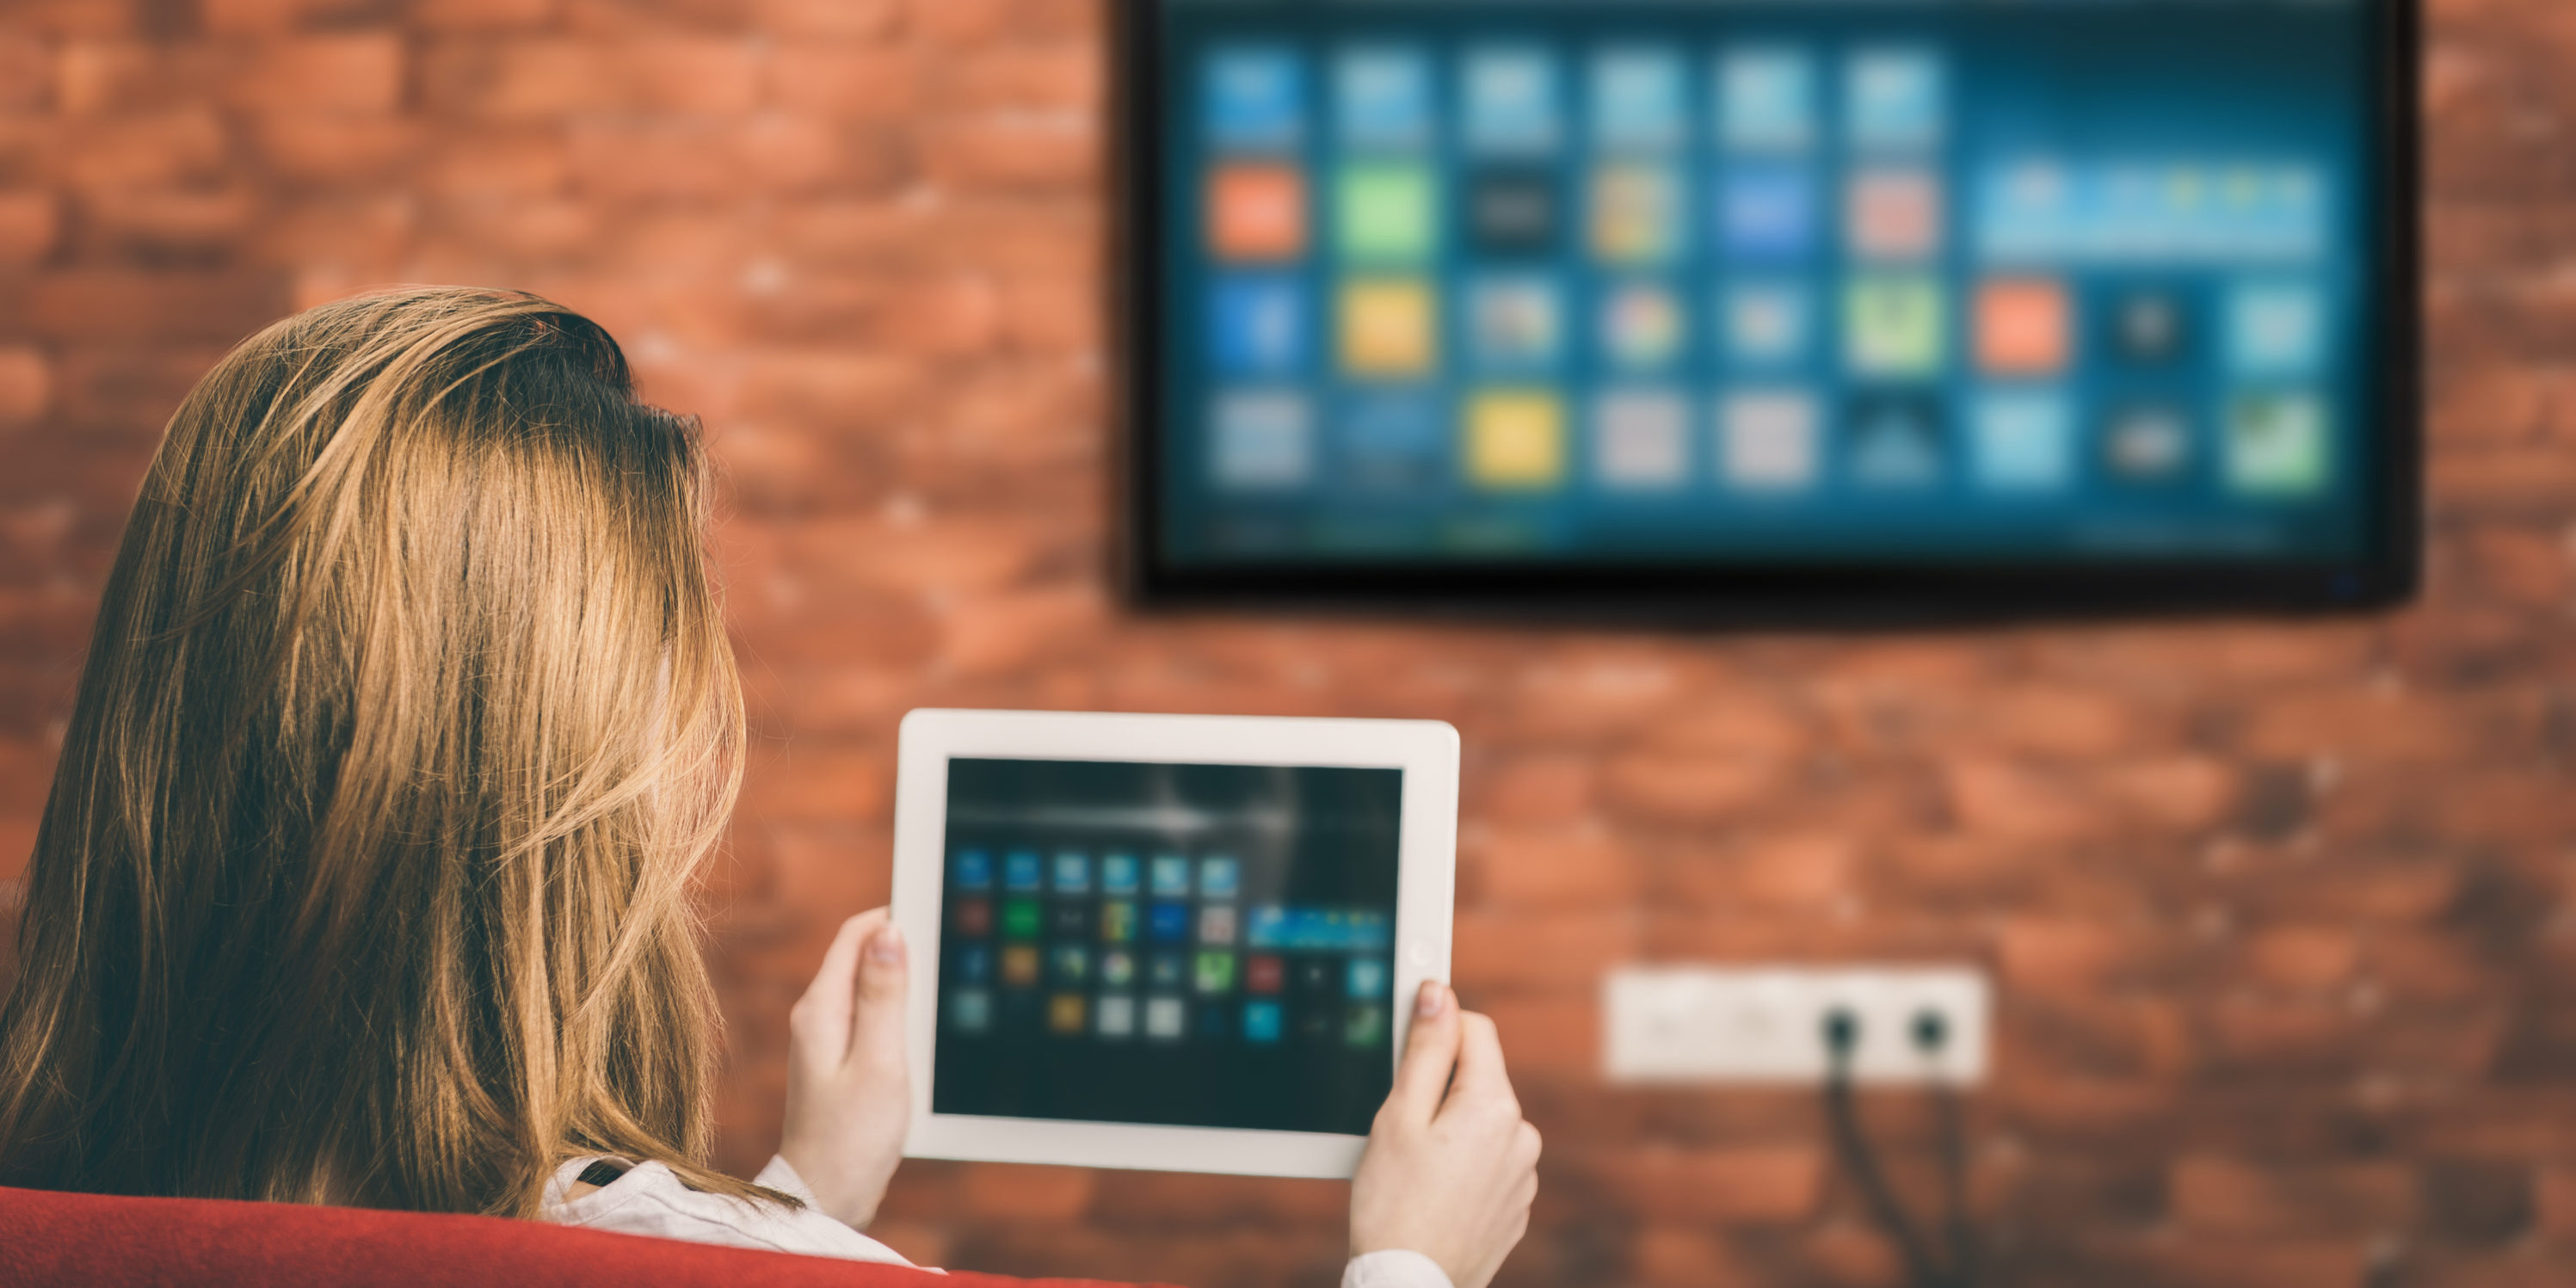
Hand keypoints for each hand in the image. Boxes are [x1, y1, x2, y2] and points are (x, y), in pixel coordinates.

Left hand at [777, 909, 911, 1227]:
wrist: (825, 1198)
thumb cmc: (851, 1139)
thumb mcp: (880, 1061)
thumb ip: (885, 996)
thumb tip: (889, 933)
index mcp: (821, 1009)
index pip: (855, 934)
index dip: (895, 917)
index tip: (938, 918)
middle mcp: (816, 1018)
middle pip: (861, 956)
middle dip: (902, 948)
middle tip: (948, 960)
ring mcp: (825, 1041)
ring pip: (867, 988)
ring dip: (902, 984)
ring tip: (937, 999)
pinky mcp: (839, 1063)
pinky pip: (870, 1018)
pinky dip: (896, 1014)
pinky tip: (919, 1035)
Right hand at [1349, 982, 1541, 1287]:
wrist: (1411, 1285)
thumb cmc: (1395, 1205)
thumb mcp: (1398, 1116)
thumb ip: (1425, 1050)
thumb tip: (1439, 994)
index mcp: (1495, 1105)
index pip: (1475, 1028)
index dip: (1436, 1029)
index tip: (1406, 1045)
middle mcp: (1522, 1135)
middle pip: (1479, 1077)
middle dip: (1439, 1088)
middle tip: (1400, 1126)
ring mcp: (1524, 1174)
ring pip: (1482, 1121)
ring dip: (1452, 1128)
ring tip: (1416, 1168)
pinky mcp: (1516, 1205)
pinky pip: (1489, 1162)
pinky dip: (1463, 1165)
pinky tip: (1433, 1192)